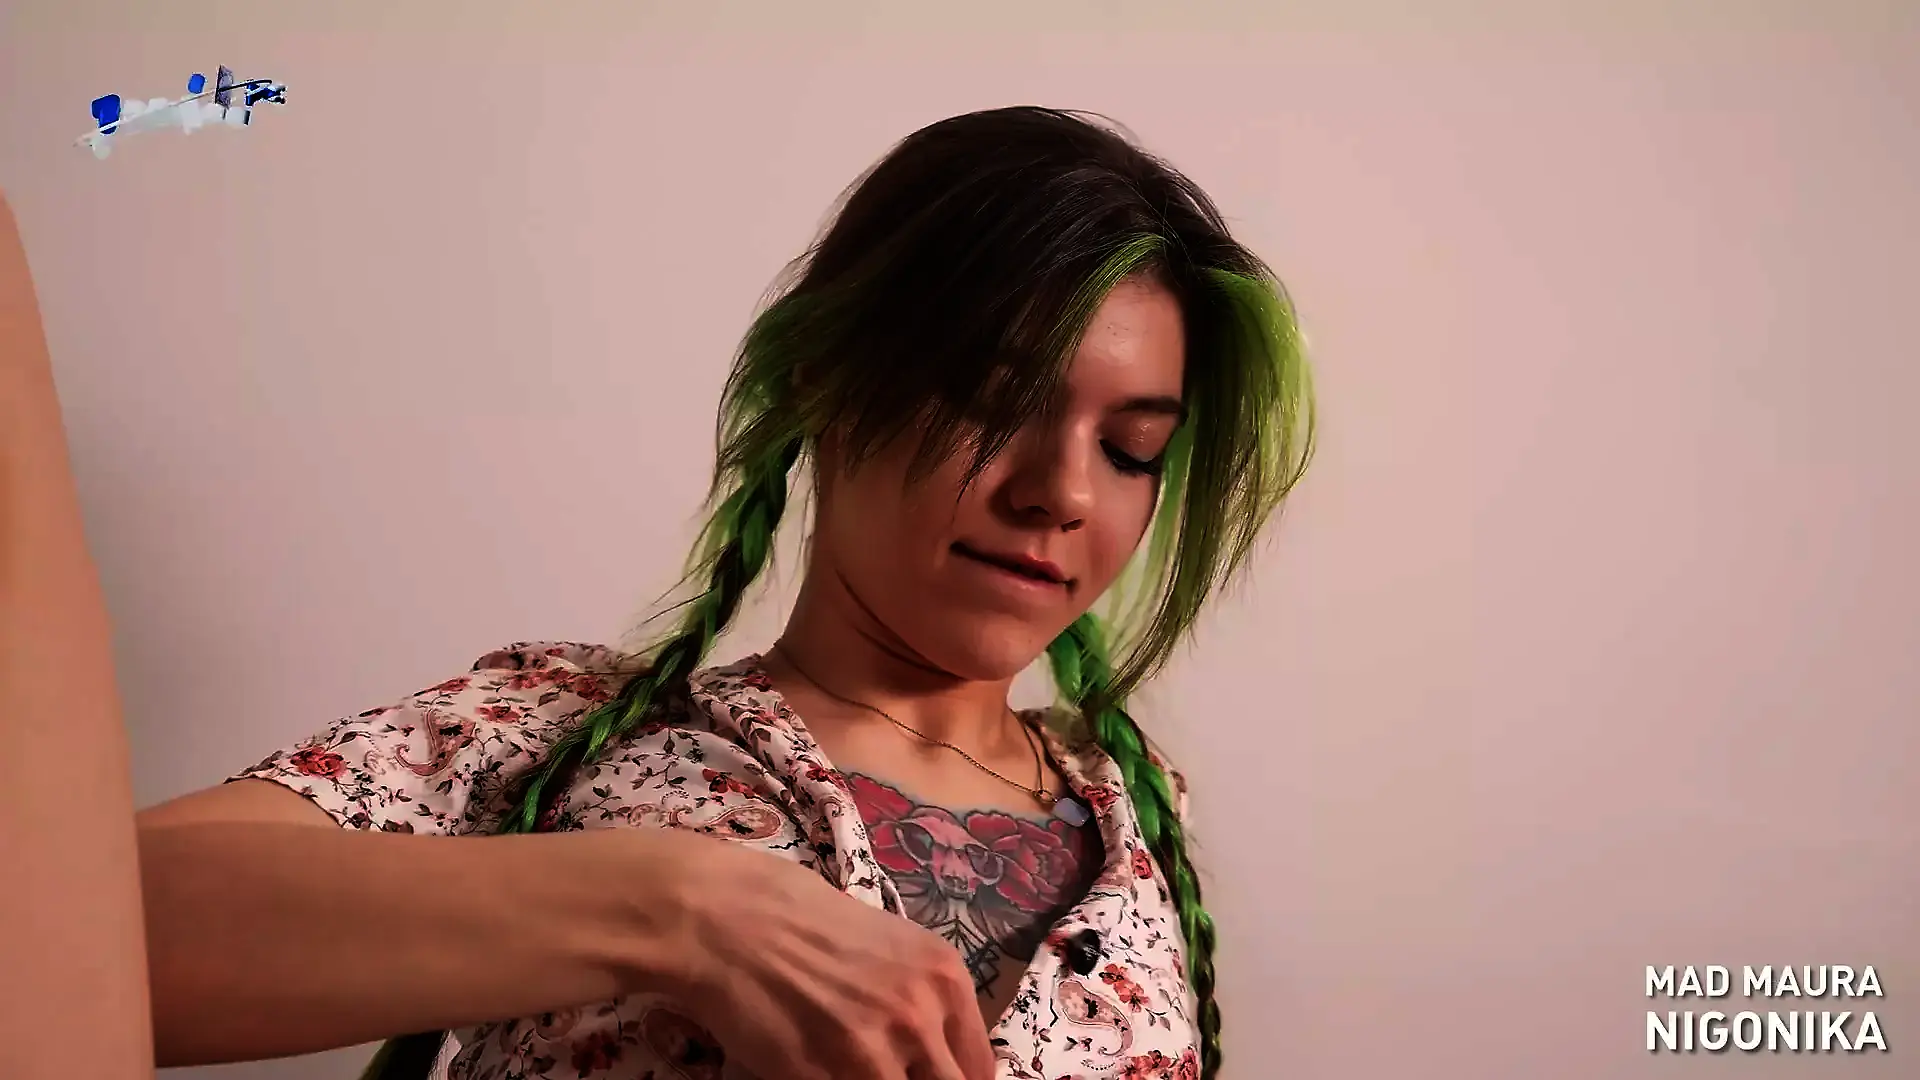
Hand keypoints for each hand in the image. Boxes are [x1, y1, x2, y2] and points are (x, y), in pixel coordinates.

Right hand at [656, 834, 996, 1079]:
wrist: (727, 918)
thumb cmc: (803, 921)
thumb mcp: (892, 950)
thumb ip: (925, 1003)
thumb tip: (942, 1058)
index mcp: (944, 978)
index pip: (981, 1073)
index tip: (928, 1079)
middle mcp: (919, 1015)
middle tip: (885, 1072)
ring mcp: (871, 1052)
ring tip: (843, 1068)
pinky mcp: (820, 1078)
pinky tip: (817, 1070)